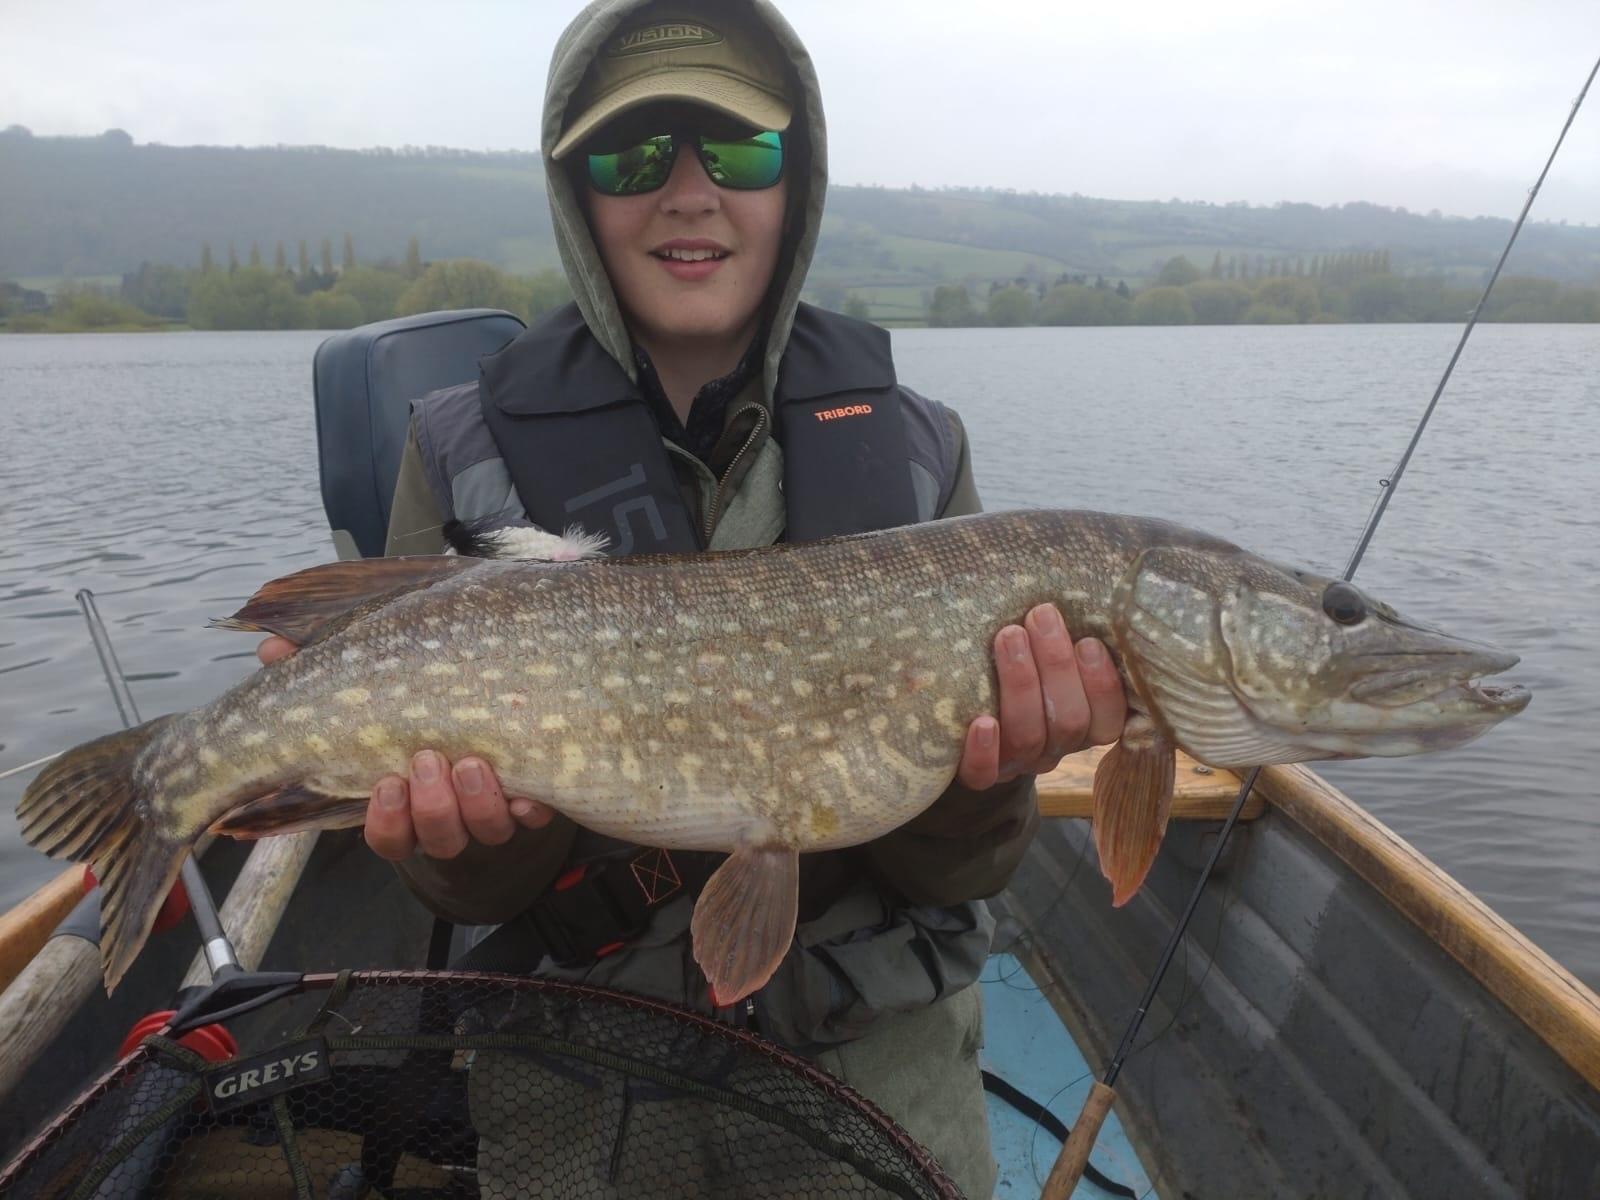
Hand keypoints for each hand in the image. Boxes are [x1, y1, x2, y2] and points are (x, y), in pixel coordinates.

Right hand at [256, 636, 554, 859]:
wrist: (493, 715)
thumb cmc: (420, 705)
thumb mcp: (371, 687)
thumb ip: (321, 671)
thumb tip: (272, 647)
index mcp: (405, 803)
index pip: (387, 834)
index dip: (387, 820)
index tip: (385, 784)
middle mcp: (448, 816)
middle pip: (438, 837)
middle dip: (433, 806)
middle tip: (429, 760)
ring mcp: (493, 810)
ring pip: (486, 830)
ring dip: (478, 802)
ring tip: (473, 763)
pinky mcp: (535, 798)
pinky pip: (538, 817)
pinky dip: (532, 805)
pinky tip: (527, 787)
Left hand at [954, 604, 1125, 789]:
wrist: (962, 715)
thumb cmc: (1023, 667)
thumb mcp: (1052, 655)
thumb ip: (1072, 636)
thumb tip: (1092, 587)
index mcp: (1084, 724)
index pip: (1108, 717)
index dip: (1102, 683)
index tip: (1088, 640)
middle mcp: (1055, 748)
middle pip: (1069, 722)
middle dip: (1057, 665)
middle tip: (1041, 614)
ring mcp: (1017, 763)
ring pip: (1030, 736)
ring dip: (1022, 684)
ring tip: (1009, 635)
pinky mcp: (979, 774)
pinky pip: (984, 776)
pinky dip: (984, 751)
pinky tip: (981, 721)